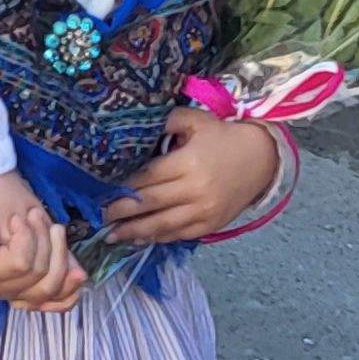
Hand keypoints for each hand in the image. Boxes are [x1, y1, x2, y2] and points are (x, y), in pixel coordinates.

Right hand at [0, 173, 86, 311]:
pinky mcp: (33, 286)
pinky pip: (55, 301)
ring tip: (52, 228)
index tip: (18, 218)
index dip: (27, 239)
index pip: (21, 265)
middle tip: (33, 215)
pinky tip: (77, 276)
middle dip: (43, 240)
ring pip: (50, 286)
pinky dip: (69, 291)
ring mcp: (17, 289)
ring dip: (59, 253)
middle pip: (38, 275)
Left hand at [103, 108, 279, 245]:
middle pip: (149, 204)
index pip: (147, 178)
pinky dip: (158, 237)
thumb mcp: (196, 120)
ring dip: (134, 232)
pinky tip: (139, 239)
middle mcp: (195, 190)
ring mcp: (203, 211)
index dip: (121, 187)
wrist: (262, 159)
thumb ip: (167, 122)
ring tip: (110, 236)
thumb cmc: (223, 137)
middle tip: (96, 218)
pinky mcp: (211, 224)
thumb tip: (135, 126)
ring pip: (162, 225)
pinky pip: (179, 234)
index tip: (99, 193)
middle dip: (120, 212)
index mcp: (188, 163)